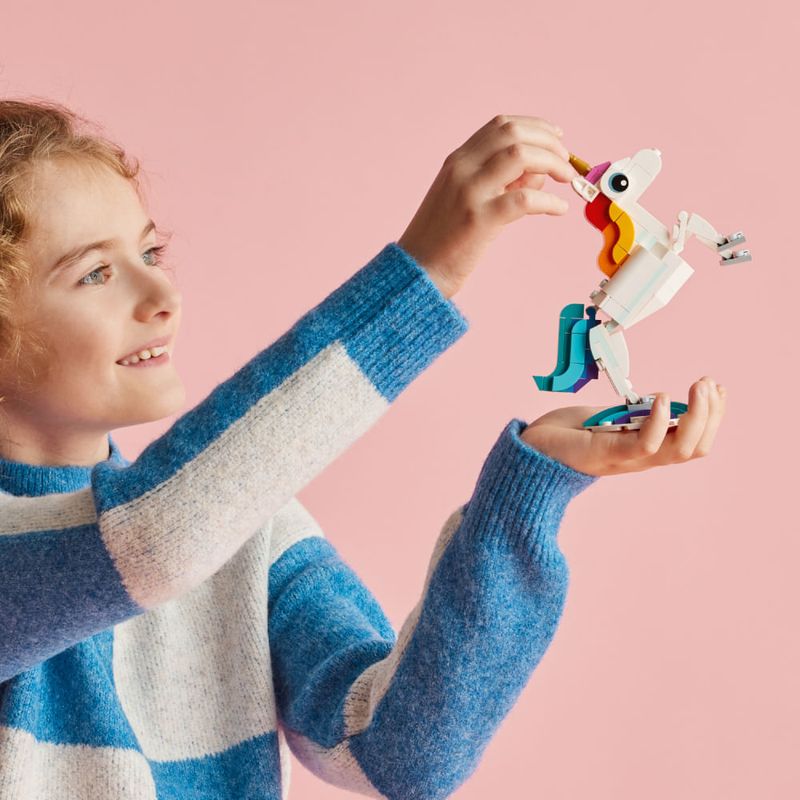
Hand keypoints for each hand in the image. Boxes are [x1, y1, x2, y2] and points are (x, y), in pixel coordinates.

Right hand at [397, 114, 577, 299]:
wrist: (416, 271)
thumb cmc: (443, 241)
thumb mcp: (467, 200)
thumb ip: (501, 181)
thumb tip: (541, 170)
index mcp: (457, 161)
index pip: (500, 125)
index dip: (535, 127)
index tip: (556, 138)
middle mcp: (462, 169)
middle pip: (513, 134)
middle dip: (549, 142)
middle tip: (567, 161)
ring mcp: (469, 192)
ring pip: (520, 155)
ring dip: (552, 162)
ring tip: (566, 179)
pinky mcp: (479, 220)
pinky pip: (524, 199)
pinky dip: (549, 201)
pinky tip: (559, 209)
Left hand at [520, 377, 727, 476]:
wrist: (527, 454)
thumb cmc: (564, 435)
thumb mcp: (606, 418)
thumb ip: (631, 414)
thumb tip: (658, 401)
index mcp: (644, 449)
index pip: (692, 442)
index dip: (711, 418)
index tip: (716, 389)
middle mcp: (640, 459)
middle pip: (694, 448)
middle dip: (711, 415)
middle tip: (709, 384)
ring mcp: (625, 459)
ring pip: (678, 449)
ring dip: (697, 417)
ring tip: (698, 387)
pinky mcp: (605, 454)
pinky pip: (644, 445)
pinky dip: (659, 422)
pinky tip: (661, 397)